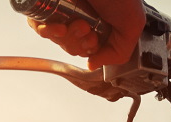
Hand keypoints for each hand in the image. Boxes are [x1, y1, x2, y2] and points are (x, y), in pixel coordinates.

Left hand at [26, 0, 144, 69]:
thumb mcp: (132, 25)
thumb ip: (119, 52)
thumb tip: (94, 64)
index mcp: (100, 22)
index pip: (88, 49)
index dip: (90, 50)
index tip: (96, 42)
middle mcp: (81, 16)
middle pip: (71, 46)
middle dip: (79, 43)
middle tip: (87, 29)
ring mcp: (63, 11)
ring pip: (56, 39)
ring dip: (66, 37)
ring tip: (78, 23)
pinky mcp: (46, 6)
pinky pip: (38, 27)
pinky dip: (47, 32)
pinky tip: (59, 26)